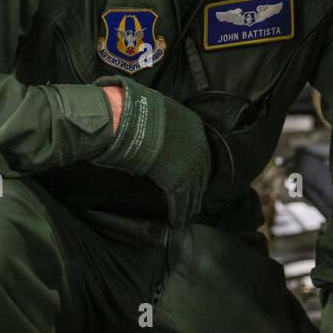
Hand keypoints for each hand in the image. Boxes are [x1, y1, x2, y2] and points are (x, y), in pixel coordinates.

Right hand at [91, 76, 210, 225]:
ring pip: (193, 191)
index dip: (198, 168)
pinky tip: (177, 221)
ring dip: (190, 205)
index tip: (196, 177)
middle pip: (201, 174)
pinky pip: (180, 200)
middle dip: (198, 189)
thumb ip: (163, 125)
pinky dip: (178, 212)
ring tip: (188, 216)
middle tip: (196, 202)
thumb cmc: (137, 110)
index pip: (200, 152)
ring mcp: (189, 164)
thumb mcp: (158, 111)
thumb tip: (154, 132)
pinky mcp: (177, 180)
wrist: (131, 119)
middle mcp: (198, 147)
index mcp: (194, 127)